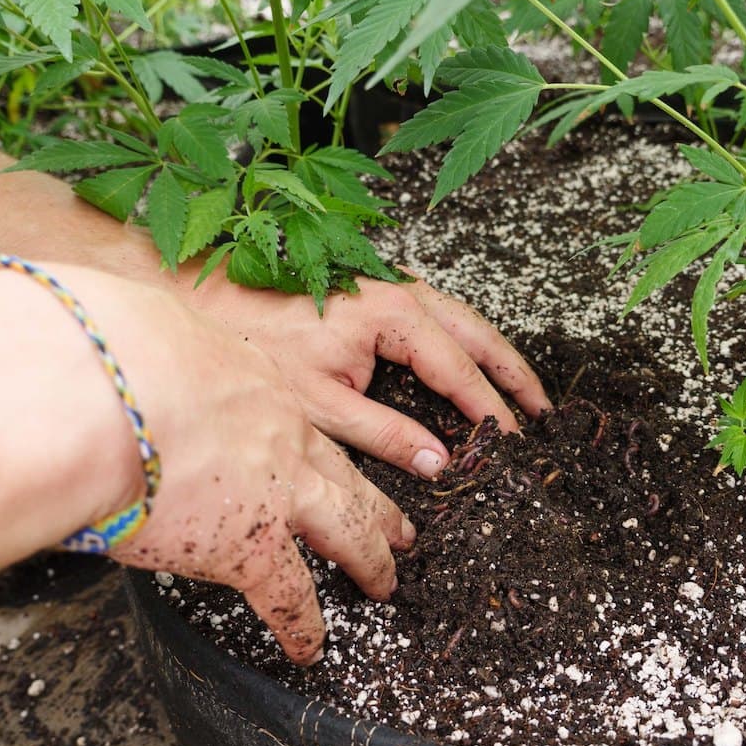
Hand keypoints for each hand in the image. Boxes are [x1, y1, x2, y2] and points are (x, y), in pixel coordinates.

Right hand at [47, 267, 417, 664]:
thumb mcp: (154, 332)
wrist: (103, 392)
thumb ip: (161, 348)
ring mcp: (278, 492)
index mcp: (261, 386)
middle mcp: (282, 437)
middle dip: (376, 504)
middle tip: (400, 527)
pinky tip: (308, 647)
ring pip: (346, 530)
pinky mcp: (252, 546)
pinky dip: (302, 626)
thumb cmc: (109, 352)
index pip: (300, 422)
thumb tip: (131, 345)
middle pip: (345, 475)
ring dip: (369, 559)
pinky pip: (290, 595)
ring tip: (383, 583)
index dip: (316, 448)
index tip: (324, 459)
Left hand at [191, 270, 551, 477]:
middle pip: (476, 332)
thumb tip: (439, 462)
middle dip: (513, 372)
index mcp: (391, 316)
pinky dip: (464, 337)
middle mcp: (398, 291)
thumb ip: (386, 435)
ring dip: (493, 351)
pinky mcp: (374, 287)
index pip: (458, 368)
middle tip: (543, 410)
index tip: (513, 440)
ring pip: (461, 316)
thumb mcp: (321, 405)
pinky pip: (437, 312)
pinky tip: (466, 358)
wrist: (202, 293)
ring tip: (520, 386)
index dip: (490, 409)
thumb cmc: (254, 342)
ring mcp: (387, 284)